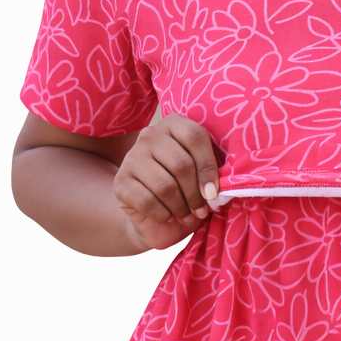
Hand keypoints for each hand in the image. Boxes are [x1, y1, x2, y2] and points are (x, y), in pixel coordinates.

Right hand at [112, 114, 221, 251]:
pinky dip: (164, 214)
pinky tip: (168, 216)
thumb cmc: (185, 191)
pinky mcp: (120, 182)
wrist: (153, 215)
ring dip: (181, 207)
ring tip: (186, 214)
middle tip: (201, 209)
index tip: (213, 193)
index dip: (208, 167)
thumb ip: (213, 173)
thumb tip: (220, 186)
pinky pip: (147, 201)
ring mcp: (131, 158)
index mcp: (174, 124)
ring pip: (165, 185)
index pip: (195, 137)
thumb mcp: (202, 178)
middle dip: (195, 194)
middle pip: (181, 164)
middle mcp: (149, 135)